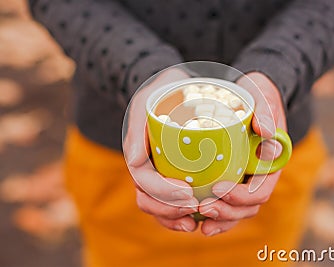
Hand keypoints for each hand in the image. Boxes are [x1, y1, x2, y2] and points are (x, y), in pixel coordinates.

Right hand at [123, 68, 198, 231]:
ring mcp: (159, 177)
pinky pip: (173, 204)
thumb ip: (137, 126)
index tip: (188, 192)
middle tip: (194, 207)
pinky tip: (197, 220)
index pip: (145, 182)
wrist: (173, 92)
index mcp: (138, 156)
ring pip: (160, 208)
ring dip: (174, 219)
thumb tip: (133, 161)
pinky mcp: (172, 179)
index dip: (163, 192)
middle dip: (169, 210)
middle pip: (149, 200)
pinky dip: (181, 216)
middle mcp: (146, 171)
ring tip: (194, 222)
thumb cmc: (159, 96)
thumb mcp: (145, 103)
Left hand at [199, 72, 286, 235]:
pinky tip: (196, 219)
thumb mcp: (262, 98)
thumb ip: (265, 112)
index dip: (242, 196)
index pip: (261, 190)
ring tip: (198, 220)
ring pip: (236, 211)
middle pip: (247, 207)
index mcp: (271, 163)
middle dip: (227, 212)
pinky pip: (224, 203)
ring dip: (219, 219)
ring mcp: (245, 180)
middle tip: (204, 208)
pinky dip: (213, 214)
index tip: (219, 188)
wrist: (247, 95)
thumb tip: (267, 132)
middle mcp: (259, 176)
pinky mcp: (231, 178)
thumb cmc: (255, 96)